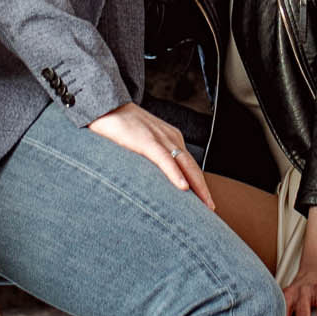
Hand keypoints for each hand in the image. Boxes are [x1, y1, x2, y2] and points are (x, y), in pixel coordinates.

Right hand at [89, 103, 213, 206]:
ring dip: (197, 187)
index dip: (198, 184)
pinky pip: (165, 160)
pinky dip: (176, 174)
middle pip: (193, 168)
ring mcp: (161, 139)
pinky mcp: (147, 141)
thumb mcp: (142, 144)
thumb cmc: (120, 127)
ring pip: (185, 166)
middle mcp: (171, 139)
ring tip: (205, 204)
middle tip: (211, 209)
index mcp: (171, 139)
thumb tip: (154, 182)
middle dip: (204, 189)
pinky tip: (184, 187)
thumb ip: (151, 159)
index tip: (203, 202)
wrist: (105, 107)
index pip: (189, 166)